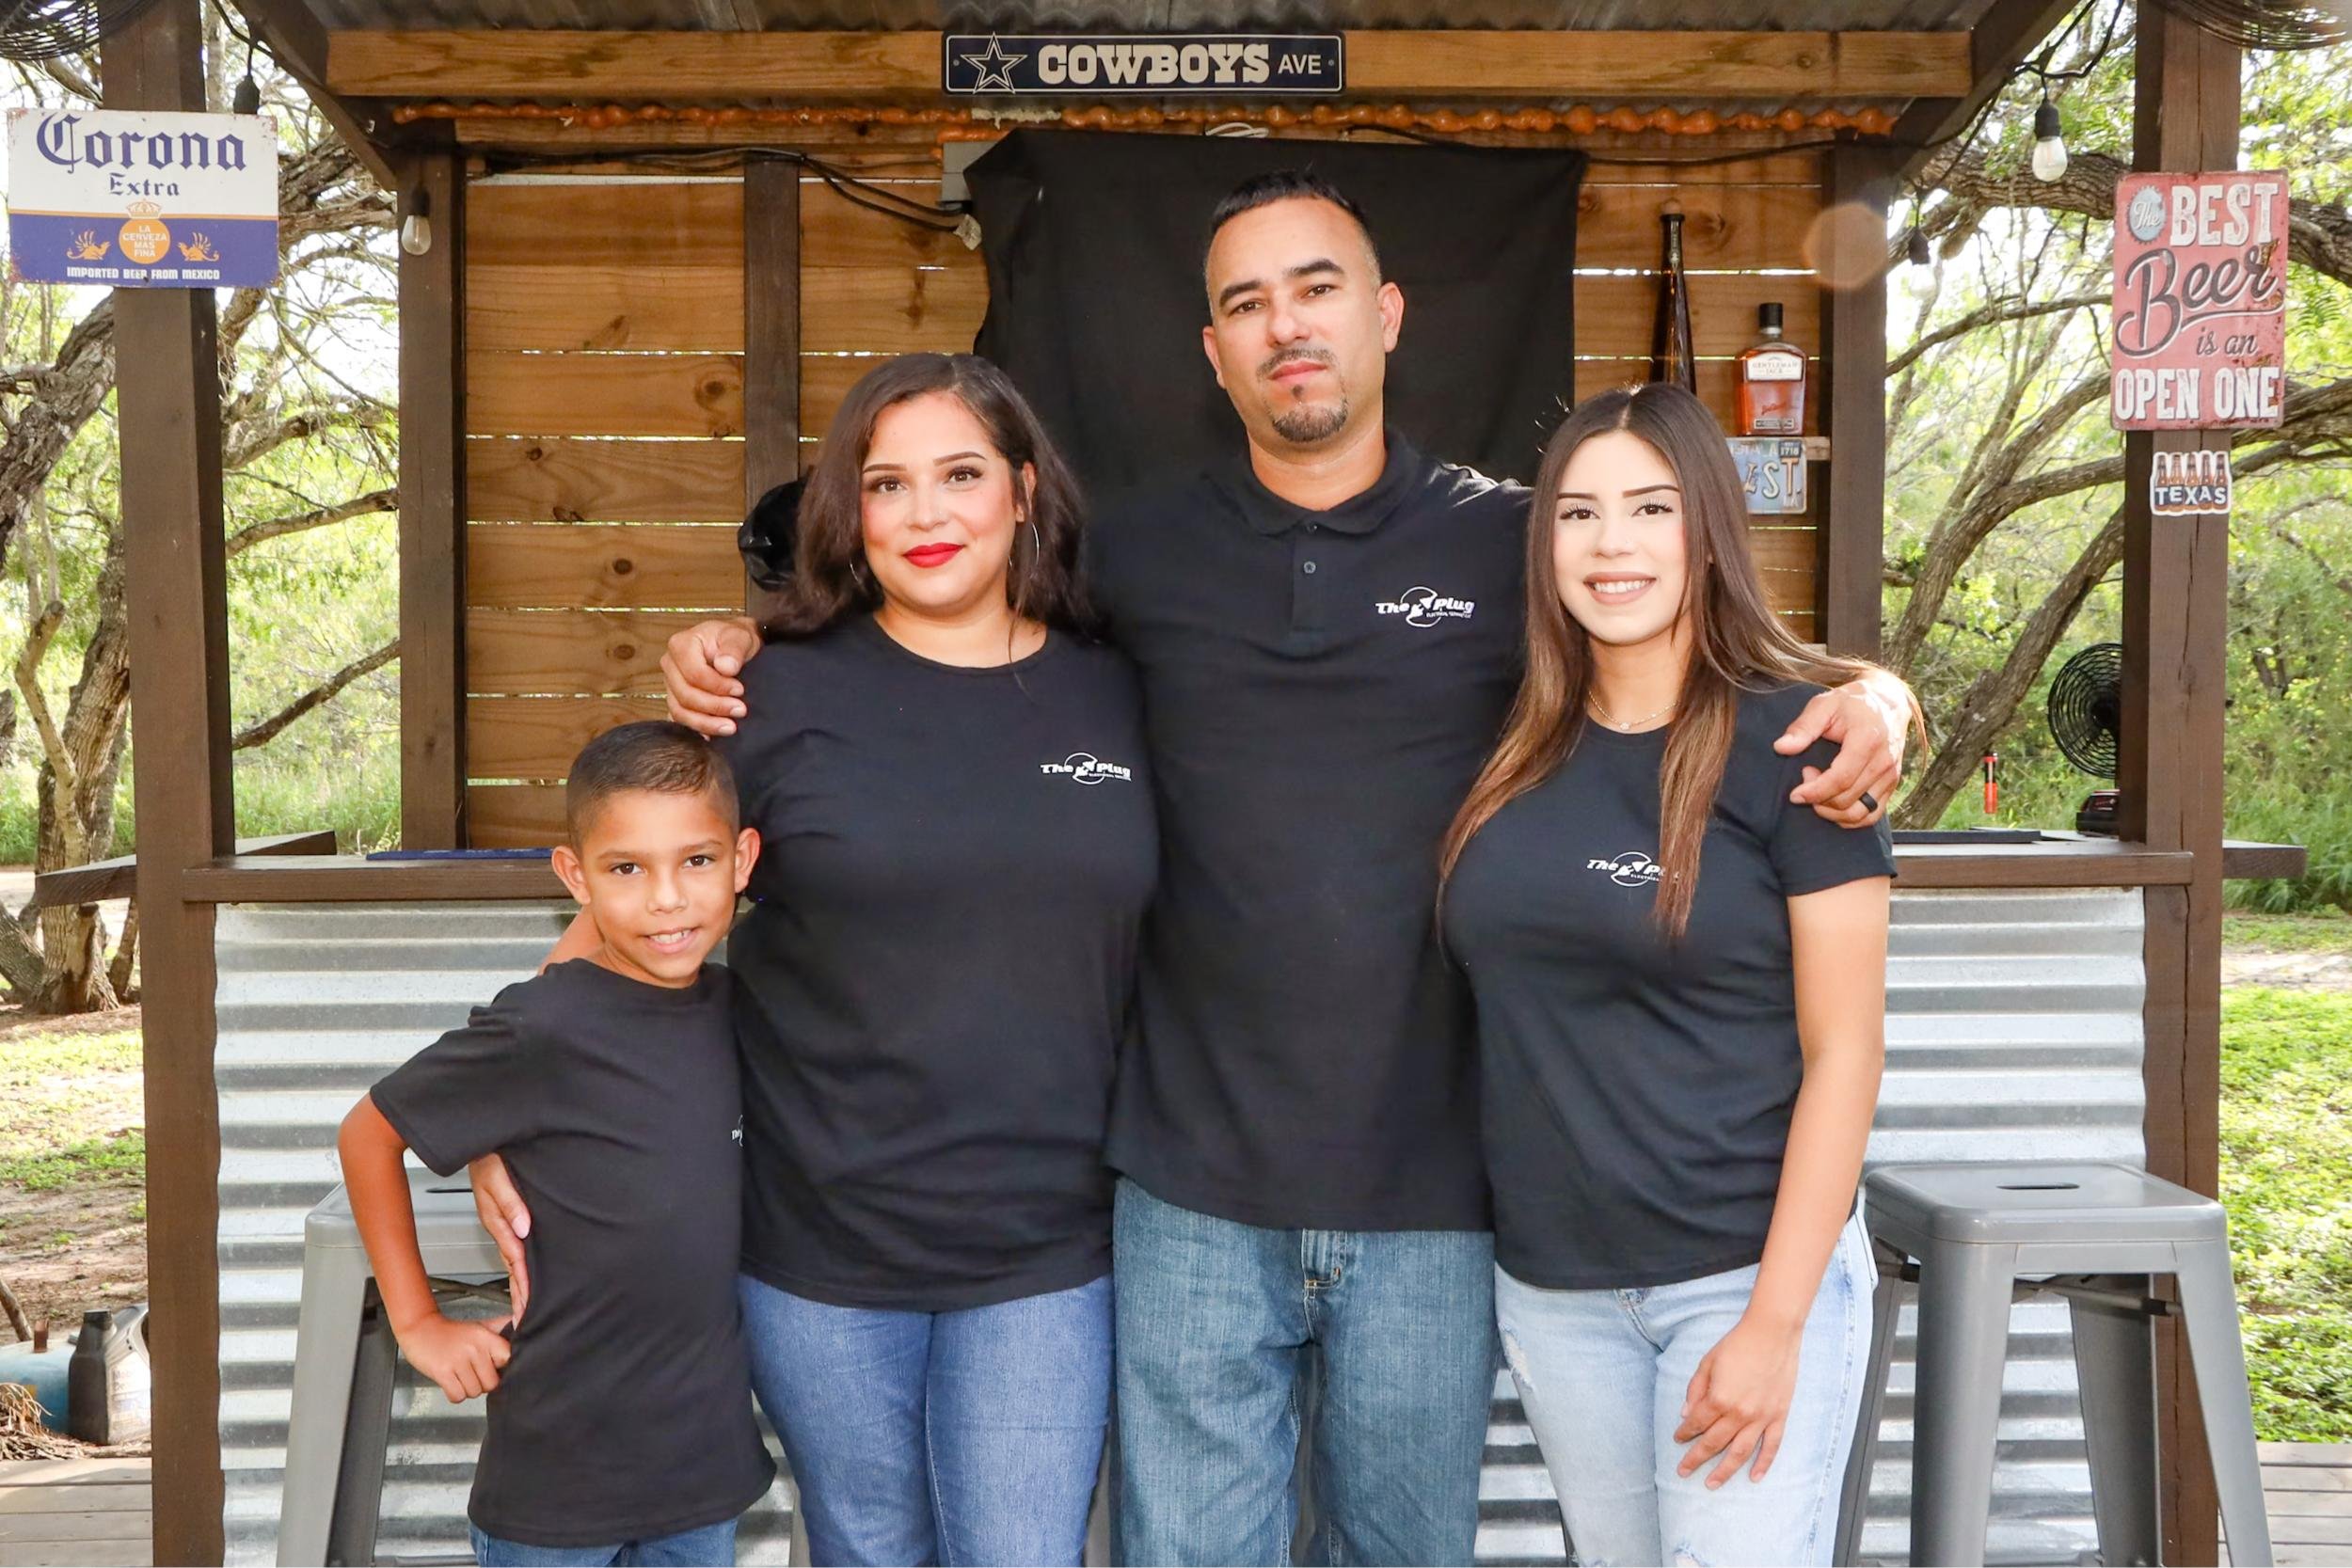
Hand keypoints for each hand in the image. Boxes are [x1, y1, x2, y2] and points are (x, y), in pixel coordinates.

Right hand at [394, 1310, 513, 1403]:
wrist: (421, 1329)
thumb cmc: (454, 1332)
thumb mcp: (481, 1326)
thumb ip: (502, 1328)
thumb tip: (523, 1323)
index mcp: (486, 1337)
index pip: (508, 1360)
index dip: (501, 1368)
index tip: (493, 1367)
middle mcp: (474, 1349)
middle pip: (491, 1384)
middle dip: (482, 1383)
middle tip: (473, 1373)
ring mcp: (458, 1361)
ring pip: (474, 1392)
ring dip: (467, 1389)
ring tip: (460, 1375)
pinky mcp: (442, 1372)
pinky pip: (457, 1396)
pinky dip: (455, 1394)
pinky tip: (452, 1382)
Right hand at [468, 1154, 530, 1323]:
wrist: (482, 1142)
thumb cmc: (489, 1157)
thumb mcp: (499, 1177)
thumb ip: (511, 1202)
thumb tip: (523, 1229)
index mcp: (499, 1221)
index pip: (516, 1261)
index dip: (524, 1286)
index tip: (527, 1310)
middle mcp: (502, 1226)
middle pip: (514, 1268)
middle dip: (520, 1296)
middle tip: (527, 1323)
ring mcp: (504, 1223)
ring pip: (514, 1261)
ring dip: (520, 1285)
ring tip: (525, 1310)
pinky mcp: (507, 1217)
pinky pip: (515, 1248)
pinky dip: (520, 1266)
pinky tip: (524, 1276)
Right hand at [661, 617, 762, 737]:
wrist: (734, 646)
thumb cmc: (734, 639)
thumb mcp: (740, 636)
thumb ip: (734, 649)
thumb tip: (726, 667)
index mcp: (681, 645)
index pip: (694, 674)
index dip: (717, 686)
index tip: (740, 690)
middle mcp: (670, 665)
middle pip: (685, 694)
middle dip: (714, 707)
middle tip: (740, 711)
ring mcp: (670, 684)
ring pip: (680, 711)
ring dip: (706, 723)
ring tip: (731, 727)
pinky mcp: (676, 699)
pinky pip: (680, 719)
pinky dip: (697, 728)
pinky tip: (713, 735)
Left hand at [1675, 1315, 1801, 1486]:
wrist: (1772, 1334)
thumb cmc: (1737, 1345)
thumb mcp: (1707, 1363)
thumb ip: (1695, 1390)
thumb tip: (1685, 1415)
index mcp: (1719, 1399)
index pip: (1696, 1424)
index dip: (1684, 1433)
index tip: (1677, 1439)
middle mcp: (1739, 1414)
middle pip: (1714, 1443)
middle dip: (1696, 1459)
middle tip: (1683, 1472)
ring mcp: (1761, 1418)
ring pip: (1740, 1452)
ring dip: (1724, 1471)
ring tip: (1711, 1484)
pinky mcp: (1779, 1416)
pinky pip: (1771, 1446)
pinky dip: (1763, 1464)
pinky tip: (1754, 1477)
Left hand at [1776, 679, 1903, 826]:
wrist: (1888, 702)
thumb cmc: (1852, 703)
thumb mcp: (1824, 705)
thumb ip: (1803, 727)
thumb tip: (1780, 747)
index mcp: (1867, 741)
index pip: (1841, 779)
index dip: (1814, 792)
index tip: (1795, 794)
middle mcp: (1883, 762)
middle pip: (1847, 800)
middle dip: (1818, 798)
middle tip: (1806, 776)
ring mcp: (1890, 776)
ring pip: (1859, 814)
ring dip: (1832, 812)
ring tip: (1818, 791)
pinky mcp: (1892, 785)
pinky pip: (1871, 815)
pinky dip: (1849, 819)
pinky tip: (1832, 805)